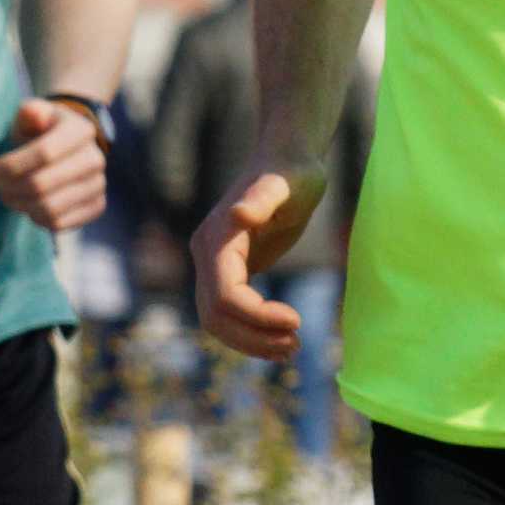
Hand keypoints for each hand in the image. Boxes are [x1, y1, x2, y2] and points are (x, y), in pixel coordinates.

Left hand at [0, 90, 110, 236]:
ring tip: (10, 195)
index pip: (43, 153)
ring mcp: (98, 185)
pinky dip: (36, 218)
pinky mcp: (96, 207)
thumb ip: (30, 112)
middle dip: (9, 189)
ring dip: (19, 205)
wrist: (69, 147)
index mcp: (80, 130)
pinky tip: (29, 204)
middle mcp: (95, 158)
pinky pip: (58, 224)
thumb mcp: (33, 114)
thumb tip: (34, 115)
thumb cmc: (41, 130)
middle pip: (41, 185)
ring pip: (48, 209)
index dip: (12, 166)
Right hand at [194, 167, 319, 363]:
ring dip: (251, 341)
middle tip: (296, 345)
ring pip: (217, 320)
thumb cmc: (292, 170)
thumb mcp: (285, 184)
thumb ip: (262, 197)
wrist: (286, 157)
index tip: (297, 321)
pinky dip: (251, 331)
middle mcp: (206, 253)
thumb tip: (239, 214)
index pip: (226, 296)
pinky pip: (228, 312)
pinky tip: (281, 337)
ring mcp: (213, 263)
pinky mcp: (227, 270)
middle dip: (253, 337)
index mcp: (217, 238)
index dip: (258, 317)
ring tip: (292, 347)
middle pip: (215, 316)